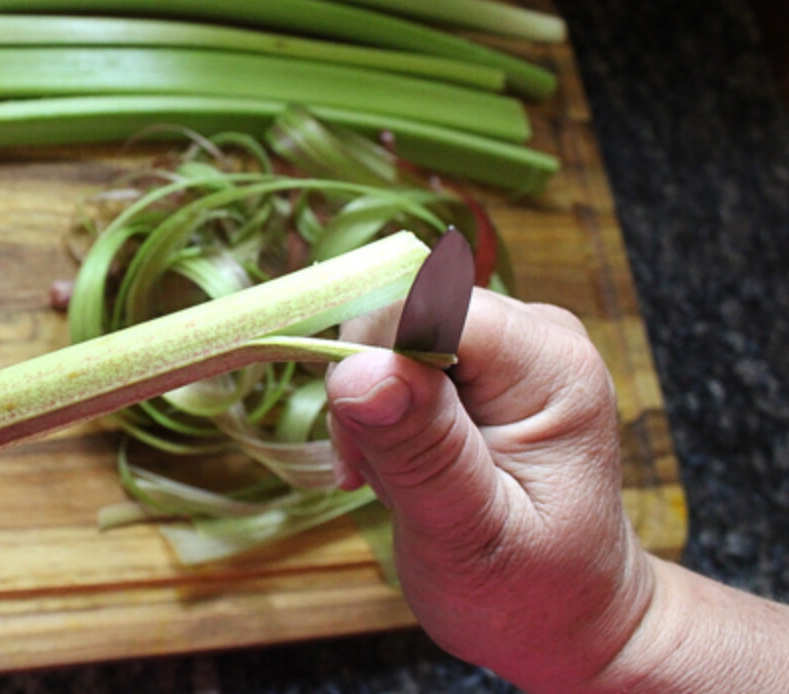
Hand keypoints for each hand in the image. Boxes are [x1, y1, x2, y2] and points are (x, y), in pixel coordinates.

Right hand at [326, 289, 653, 691]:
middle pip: (402, 314)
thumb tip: (356, 368)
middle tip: (391, 481)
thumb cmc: (531, 593)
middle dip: (370, 394)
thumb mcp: (467, 534)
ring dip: (374, 413)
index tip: (369, 449)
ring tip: (407, 485)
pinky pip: (398, 356)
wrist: (571, 619)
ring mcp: (510, 342)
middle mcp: (536, 333)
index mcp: (550, 366)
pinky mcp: (481, 360)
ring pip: (389, 335)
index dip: (374, 362)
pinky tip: (408, 470)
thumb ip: (419, 449)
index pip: (426, 308)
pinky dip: (383, 415)